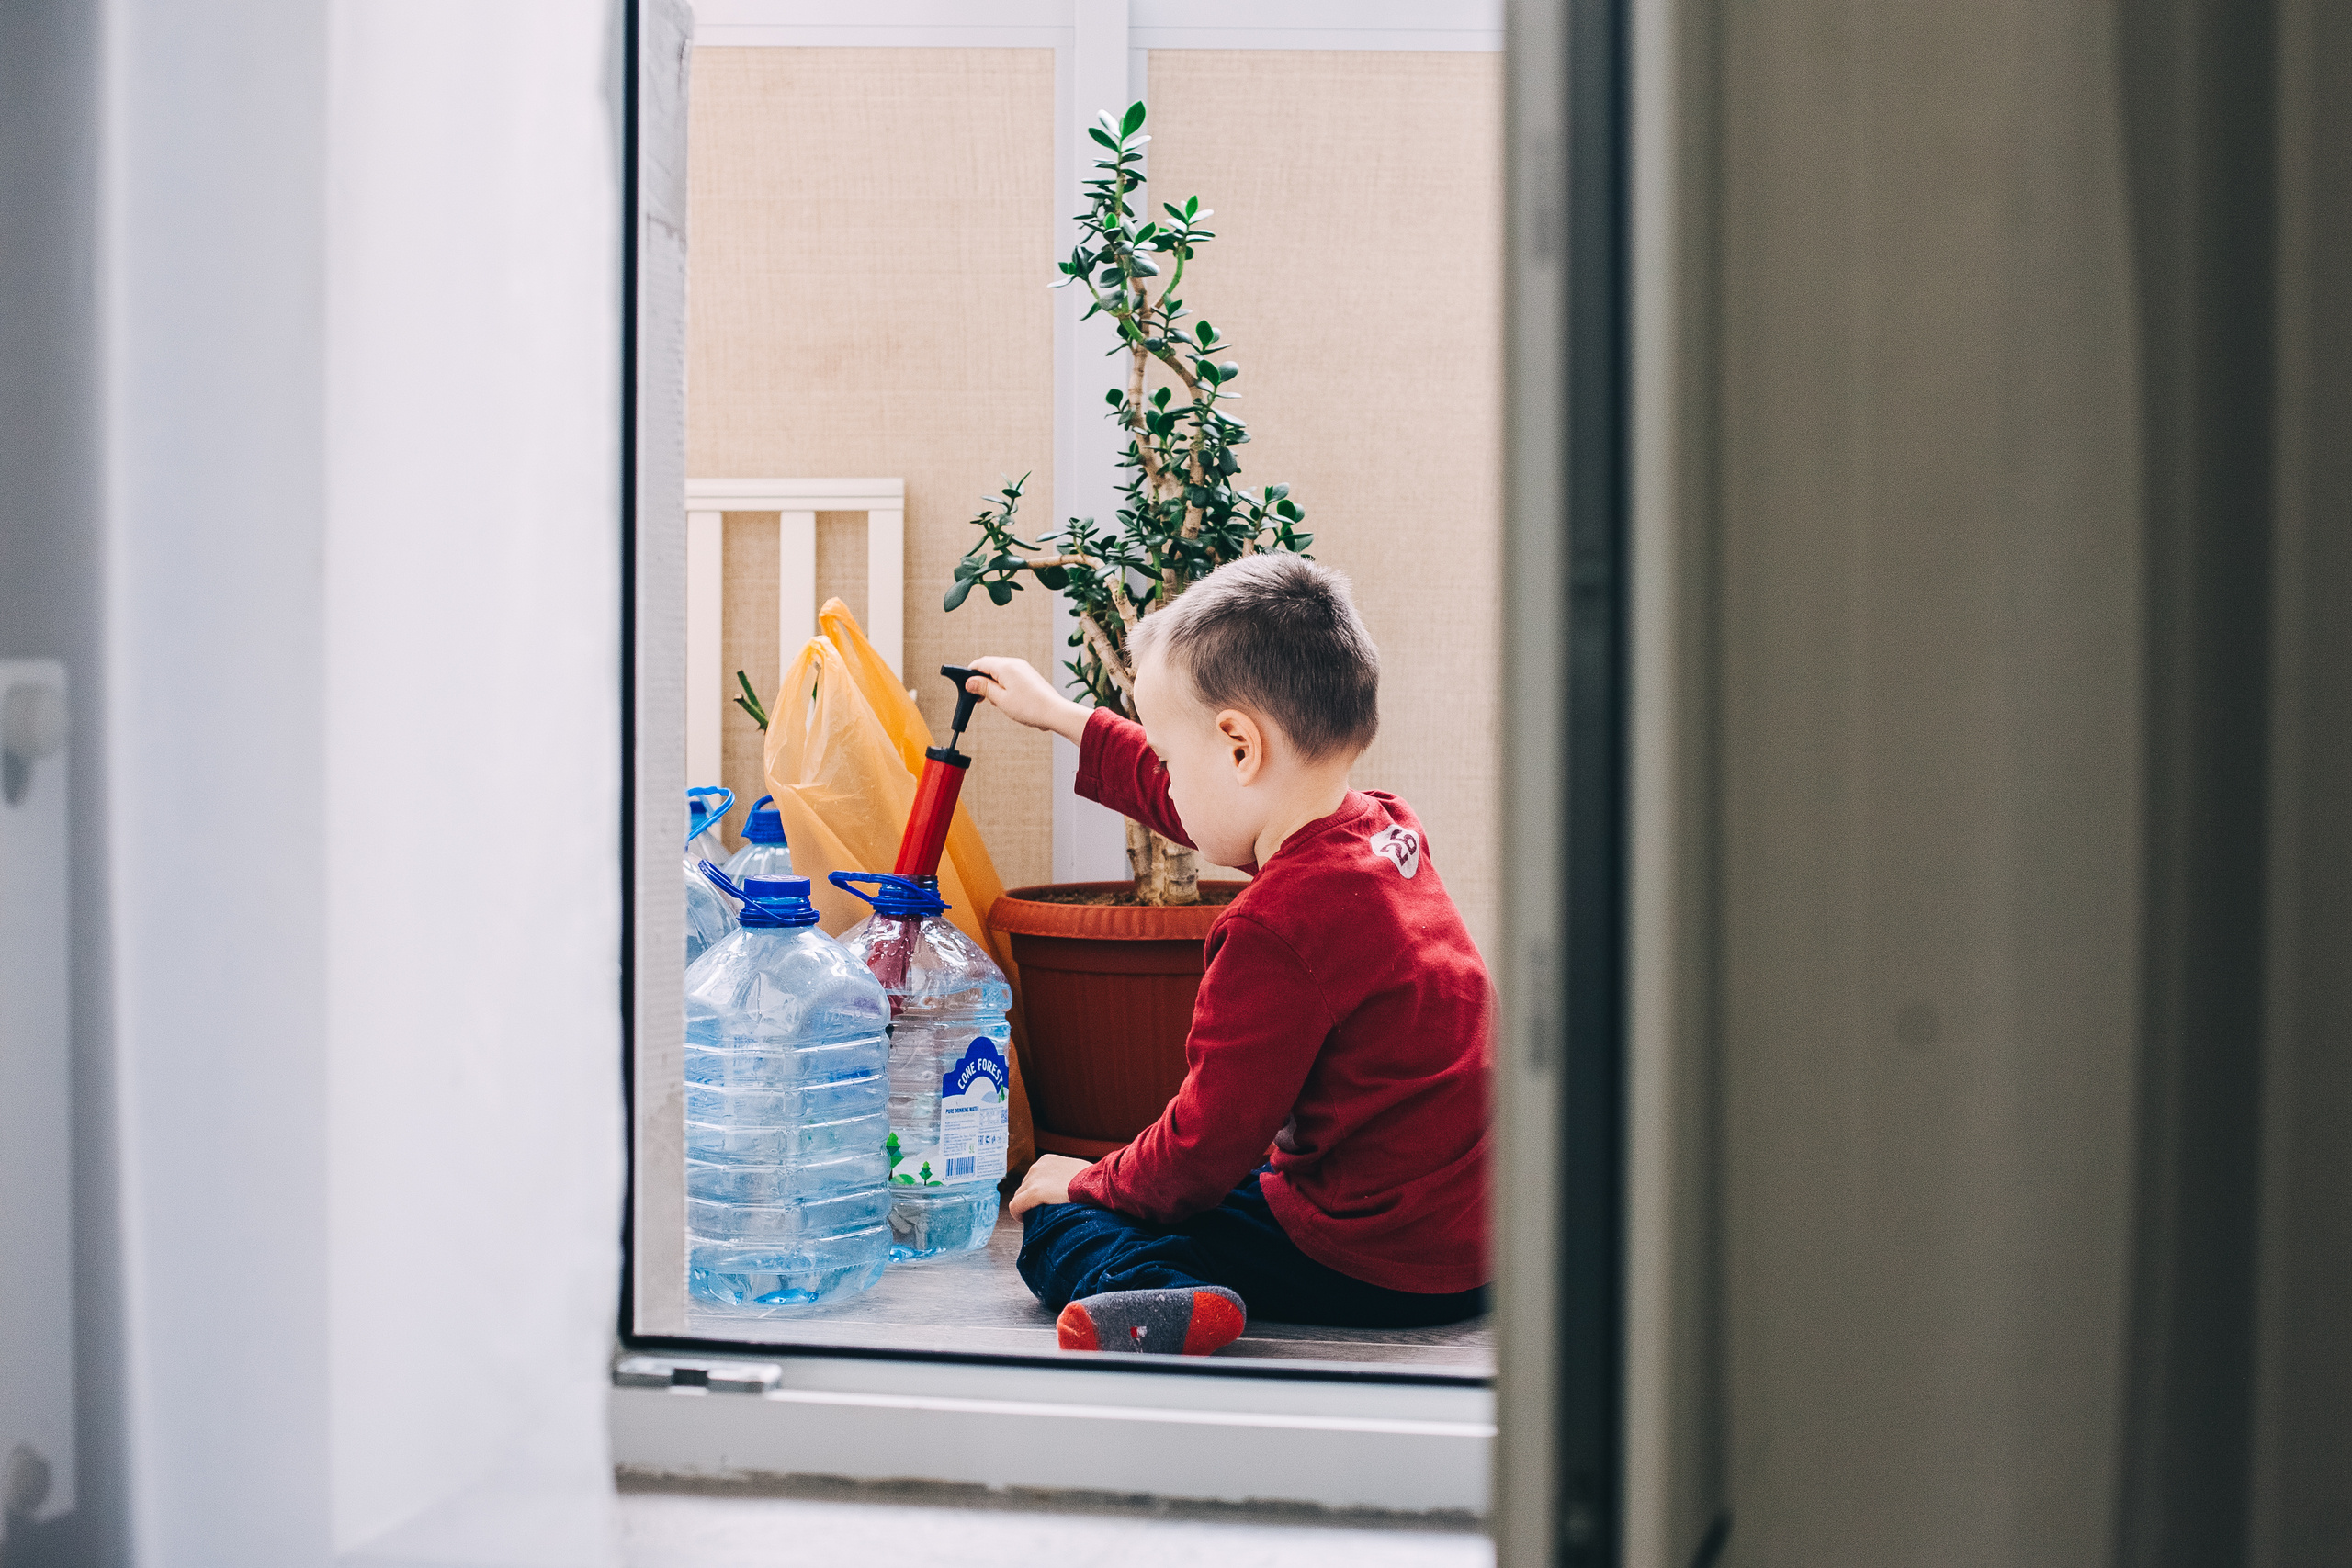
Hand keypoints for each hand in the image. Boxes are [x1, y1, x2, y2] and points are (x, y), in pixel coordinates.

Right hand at [966, 657, 1090, 744]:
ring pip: (999, 672)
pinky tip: (1007, 701)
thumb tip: (969, 682)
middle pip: (989, 666)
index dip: (969, 674)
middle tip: (979, 699)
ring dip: (993, 685)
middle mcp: (1014, 663)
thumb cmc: (1030, 707)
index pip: (980, 663)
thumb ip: (983, 688)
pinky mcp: (1029, 675)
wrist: (1054, 712)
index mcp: (1005, 666)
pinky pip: (1010, 677)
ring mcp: (1023, 668)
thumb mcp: (1000, 699)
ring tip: (997, 703)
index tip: (965, 687)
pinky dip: (1003, 686)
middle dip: (981, 681)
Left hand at [1009, 1153, 1091, 1216]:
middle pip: (1024, 1187)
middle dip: (1029, 1199)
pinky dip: (1017, 1214)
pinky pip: (1016, 1206)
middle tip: (1040, 1211)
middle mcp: (1037, 1166)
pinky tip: (1024, 1220)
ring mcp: (1034, 1179)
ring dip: (1025, 1207)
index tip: (1044, 1202)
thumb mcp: (1077, 1172)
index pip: (1033, 1178)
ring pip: (1019, 1197)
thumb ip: (1067, 1177)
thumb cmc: (1094, 1180)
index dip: (1037, 1192)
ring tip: (1034, 1217)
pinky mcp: (1033, 1192)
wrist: (1097, 1183)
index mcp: (1047, 1161)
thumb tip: (1070, 1188)